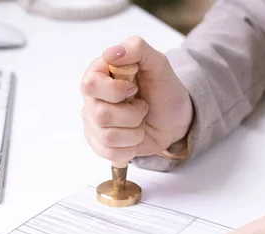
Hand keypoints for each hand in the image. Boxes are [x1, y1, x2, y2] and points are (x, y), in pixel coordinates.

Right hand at [80, 36, 192, 163]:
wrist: (174, 119)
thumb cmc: (163, 90)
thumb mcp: (158, 63)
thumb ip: (137, 48)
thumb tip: (111, 53)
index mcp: (99, 75)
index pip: (90, 84)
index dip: (115, 90)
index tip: (134, 89)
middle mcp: (91, 100)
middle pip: (99, 114)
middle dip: (132, 114)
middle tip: (142, 107)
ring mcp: (93, 124)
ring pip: (107, 137)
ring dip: (134, 132)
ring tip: (140, 122)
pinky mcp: (99, 145)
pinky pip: (110, 153)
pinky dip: (130, 148)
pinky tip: (135, 137)